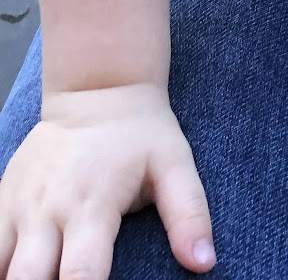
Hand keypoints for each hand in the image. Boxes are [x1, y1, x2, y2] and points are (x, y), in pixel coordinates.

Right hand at [0, 84, 213, 279]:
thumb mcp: (175, 165)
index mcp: (92, 207)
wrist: (97, 90)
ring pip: (0, 270)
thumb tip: (204, 263)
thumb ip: (189, 214)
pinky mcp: (1, 201)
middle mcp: (47, 210)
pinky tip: (14, 275)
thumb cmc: (141, 133)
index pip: (81, 278)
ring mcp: (18, 206)